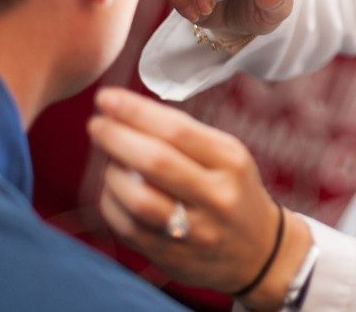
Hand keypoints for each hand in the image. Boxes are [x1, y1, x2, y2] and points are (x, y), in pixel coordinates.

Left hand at [88, 87, 312, 307]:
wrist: (259, 251)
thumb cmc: (234, 190)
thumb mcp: (229, 156)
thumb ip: (186, 137)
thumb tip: (127, 113)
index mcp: (231, 162)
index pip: (177, 131)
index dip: (135, 112)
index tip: (106, 98)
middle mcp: (216, 196)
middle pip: (155, 163)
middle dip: (116, 138)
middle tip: (96, 124)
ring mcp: (194, 231)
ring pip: (137, 199)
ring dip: (112, 173)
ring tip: (109, 159)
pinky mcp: (172, 257)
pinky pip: (127, 227)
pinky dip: (111, 202)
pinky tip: (113, 189)